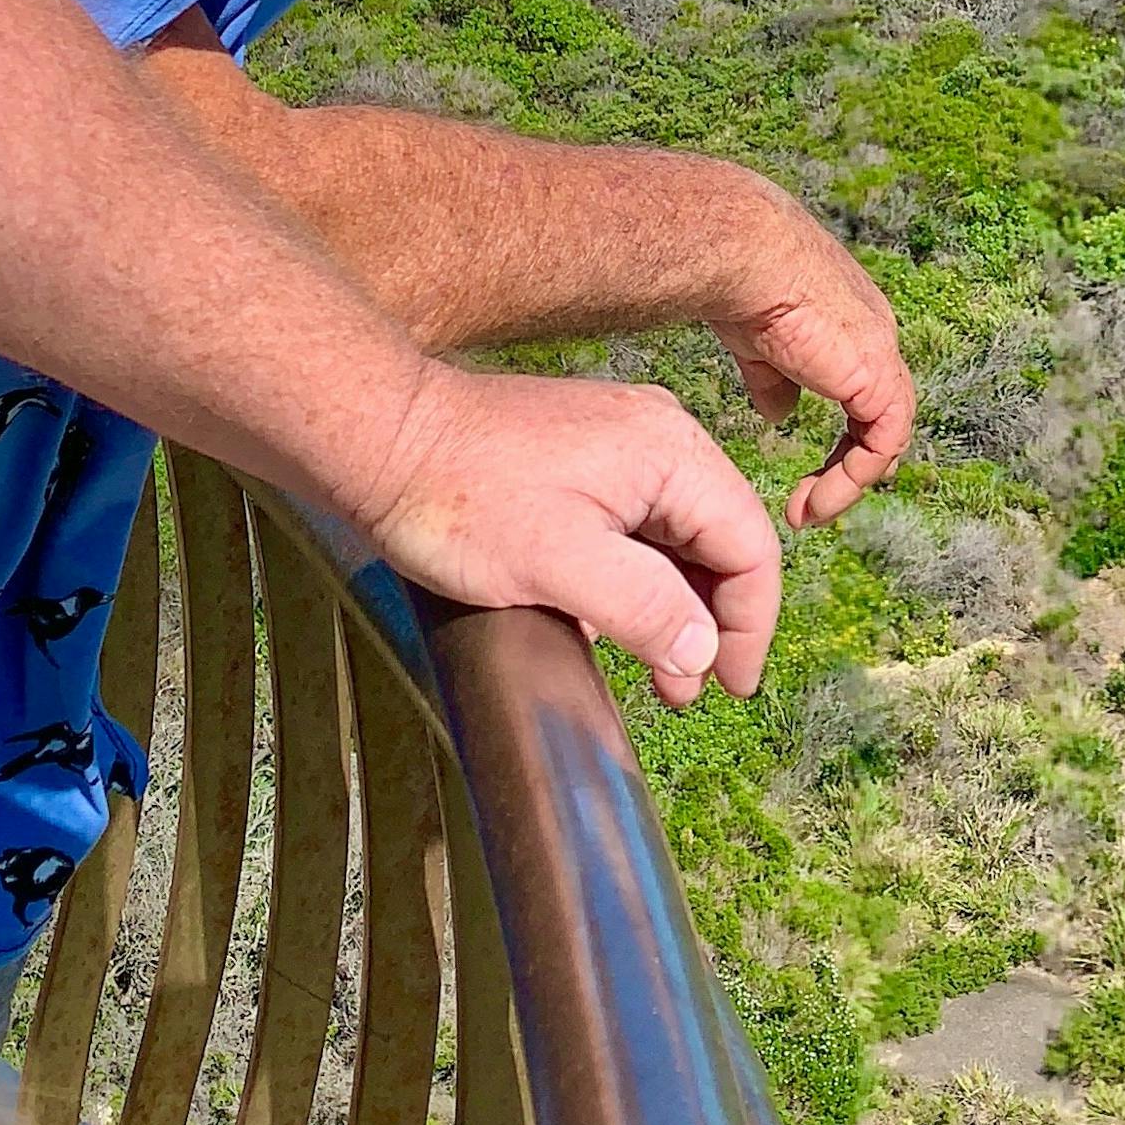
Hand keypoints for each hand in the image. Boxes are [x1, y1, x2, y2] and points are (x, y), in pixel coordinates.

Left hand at [293, 361, 790, 703]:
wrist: (374, 437)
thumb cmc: (456, 494)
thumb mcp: (558, 565)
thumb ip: (645, 610)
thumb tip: (702, 653)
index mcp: (672, 453)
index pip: (750, 547)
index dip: (750, 625)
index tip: (731, 684)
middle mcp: (659, 437)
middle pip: (719, 540)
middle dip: (710, 621)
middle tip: (687, 687)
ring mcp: (619, 442)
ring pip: (674, 535)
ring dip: (672, 603)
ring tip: (654, 665)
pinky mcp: (581, 455)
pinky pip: (633, 523)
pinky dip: (635, 575)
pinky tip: (609, 619)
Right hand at [703, 173, 919, 526]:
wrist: (744, 257)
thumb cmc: (740, 285)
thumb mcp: (760, 344)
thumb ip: (775, 381)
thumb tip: (779, 416)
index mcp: (853, 330)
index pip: (865, 395)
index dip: (844, 441)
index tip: (809, 477)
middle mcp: (878, 341)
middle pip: (882, 419)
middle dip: (849, 468)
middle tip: (811, 506)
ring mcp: (883, 358)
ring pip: (886, 437)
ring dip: (846, 483)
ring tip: (806, 514)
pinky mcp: (878, 379)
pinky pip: (882, 444)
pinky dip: (852, 479)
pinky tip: (815, 501)